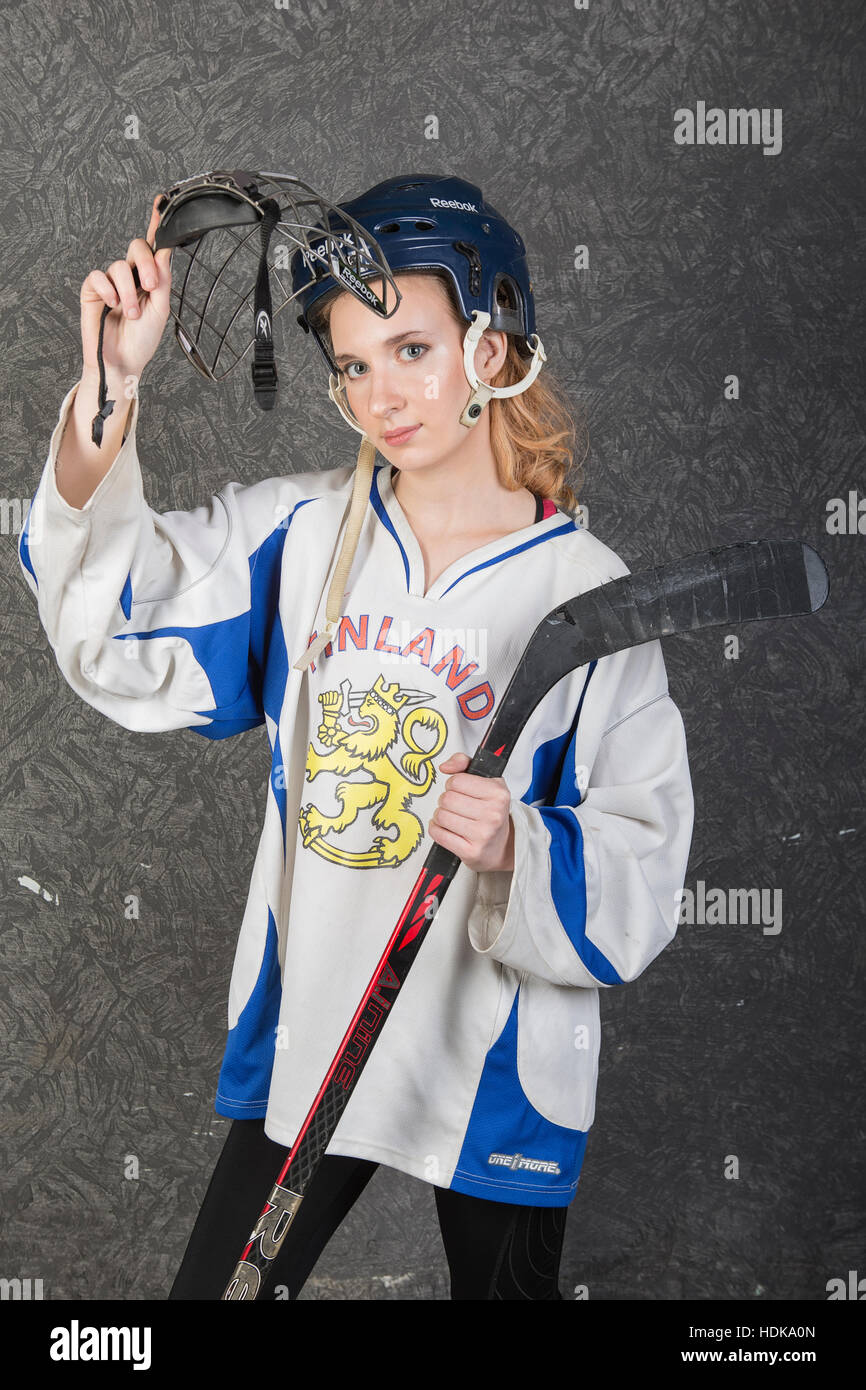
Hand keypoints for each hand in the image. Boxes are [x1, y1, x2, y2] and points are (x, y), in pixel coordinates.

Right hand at [79, 191, 172, 382]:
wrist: (124, 363)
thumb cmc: (142, 340)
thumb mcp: (160, 308)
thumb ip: (163, 278)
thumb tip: (165, 249)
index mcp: (149, 278)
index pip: (153, 247)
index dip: (156, 224)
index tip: (161, 203)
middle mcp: (130, 275)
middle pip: (136, 247)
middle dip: (146, 264)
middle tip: (151, 287)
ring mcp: (110, 282)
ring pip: (119, 266)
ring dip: (129, 291)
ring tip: (133, 313)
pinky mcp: (92, 290)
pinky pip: (98, 276)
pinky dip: (109, 290)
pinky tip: (114, 305)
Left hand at [428, 752, 514, 871]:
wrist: (502, 846)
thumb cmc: (491, 812)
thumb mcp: (487, 782)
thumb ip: (464, 764)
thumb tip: (445, 767)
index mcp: (498, 794)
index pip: (456, 781)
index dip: (453, 784)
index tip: (459, 790)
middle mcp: (493, 814)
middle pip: (446, 799)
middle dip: (446, 801)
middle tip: (454, 806)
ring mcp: (483, 834)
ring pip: (441, 816)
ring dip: (440, 816)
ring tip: (451, 817)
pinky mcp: (470, 851)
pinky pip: (439, 834)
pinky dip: (436, 830)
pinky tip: (446, 829)